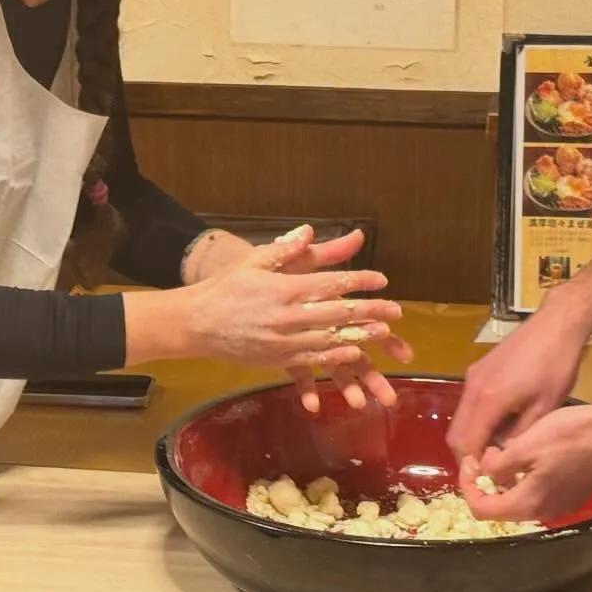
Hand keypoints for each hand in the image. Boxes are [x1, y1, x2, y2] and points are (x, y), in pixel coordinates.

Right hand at [184, 229, 404, 410]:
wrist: (195, 323)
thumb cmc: (225, 288)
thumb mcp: (253, 261)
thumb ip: (284, 249)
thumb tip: (309, 232)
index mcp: (285, 287)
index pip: (331, 283)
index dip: (359, 281)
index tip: (381, 279)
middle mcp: (288, 315)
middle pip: (337, 312)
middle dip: (370, 311)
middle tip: (396, 310)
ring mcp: (283, 340)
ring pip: (330, 338)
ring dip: (360, 335)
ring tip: (384, 333)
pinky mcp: (276, 358)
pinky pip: (312, 359)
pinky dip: (335, 357)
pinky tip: (353, 354)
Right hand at [445, 303, 591, 464]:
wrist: (555, 325)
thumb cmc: (556, 366)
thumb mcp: (546, 408)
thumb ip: (520, 437)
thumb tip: (506, 460)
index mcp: (487, 400)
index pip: (465, 445)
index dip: (472, 467)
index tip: (488, 482)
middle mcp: (472, 389)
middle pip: (456, 434)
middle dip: (469, 456)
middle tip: (492, 472)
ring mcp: (473, 377)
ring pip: (461, 419)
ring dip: (473, 438)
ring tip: (499, 451)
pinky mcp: (478, 370)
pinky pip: (469, 404)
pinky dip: (477, 422)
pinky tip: (501, 425)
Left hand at [456, 402, 591, 522]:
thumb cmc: (569, 435)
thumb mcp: (524, 445)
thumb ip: (498, 465)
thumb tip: (484, 473)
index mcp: (528, 503)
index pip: (481, 510)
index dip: (467, 487)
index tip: (469, 462)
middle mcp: (544, 513)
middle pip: (500, 507)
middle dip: (485, 483)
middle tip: (485, 454)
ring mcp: (560, 506)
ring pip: (518, 499)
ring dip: (505, 479)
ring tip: (505, 450)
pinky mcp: (571, 495)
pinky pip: (537, 492)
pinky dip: (524, 478)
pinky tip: (529, 454)